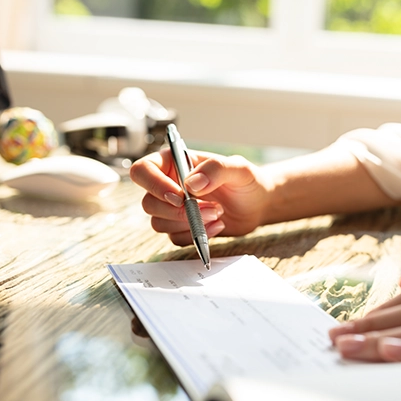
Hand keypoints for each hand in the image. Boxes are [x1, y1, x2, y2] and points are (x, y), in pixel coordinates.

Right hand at [130, 149, 271, 244]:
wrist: (258, 204)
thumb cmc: (247, 181)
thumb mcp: (238, 168)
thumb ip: (216, 169)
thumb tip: (191, 184)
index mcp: (173, 163)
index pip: (143, 170)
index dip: (154, 185)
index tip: (180, 196)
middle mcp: (168, 185)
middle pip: (148, 203)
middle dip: (178, 212)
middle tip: (211, 208)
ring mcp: (173, 208)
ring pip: (158, 223)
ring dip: (188, 224)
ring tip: (218, 214)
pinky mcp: (182, 227)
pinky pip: (175, 238)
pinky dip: (195, 236)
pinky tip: (217, 226)